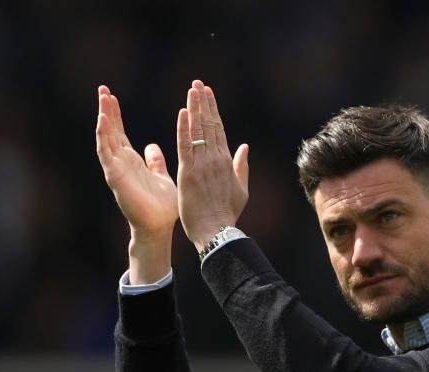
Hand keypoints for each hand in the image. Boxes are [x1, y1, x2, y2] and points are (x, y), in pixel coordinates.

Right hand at [95, 85, 176, 238]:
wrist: (158, 227)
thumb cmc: (161, 207)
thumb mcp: (161, 176)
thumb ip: (154, 162)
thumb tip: (151, 147)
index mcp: (131, 161)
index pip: (119, 132)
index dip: (115, 114)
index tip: (111, 95)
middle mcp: (120, 163)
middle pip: (110, 131)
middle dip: (106, 110)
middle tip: (102, 88)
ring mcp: (116, 169)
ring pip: (105, 138)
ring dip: (103, 118)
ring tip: (102, 98)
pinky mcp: (115, 177)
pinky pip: (106, 154)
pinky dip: (103, 137)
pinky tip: (102, 121)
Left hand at [176, 80, 249, 248]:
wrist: (216, 231)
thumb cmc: (228, 214)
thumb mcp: (241, 189)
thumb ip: (241, 166)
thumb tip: (245, 147)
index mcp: (226, 161)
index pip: (219, 129)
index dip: (213, 110)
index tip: (208, 94)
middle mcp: (214, 159)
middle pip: (208, 125)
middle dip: (203, 103)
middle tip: (198, 83)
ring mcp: (201, 165)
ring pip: (197, 131)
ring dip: (194, 109)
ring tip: (191, 90)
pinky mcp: (188, 173)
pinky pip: (185, 146)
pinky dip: (183, 129)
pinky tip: (182, 113)